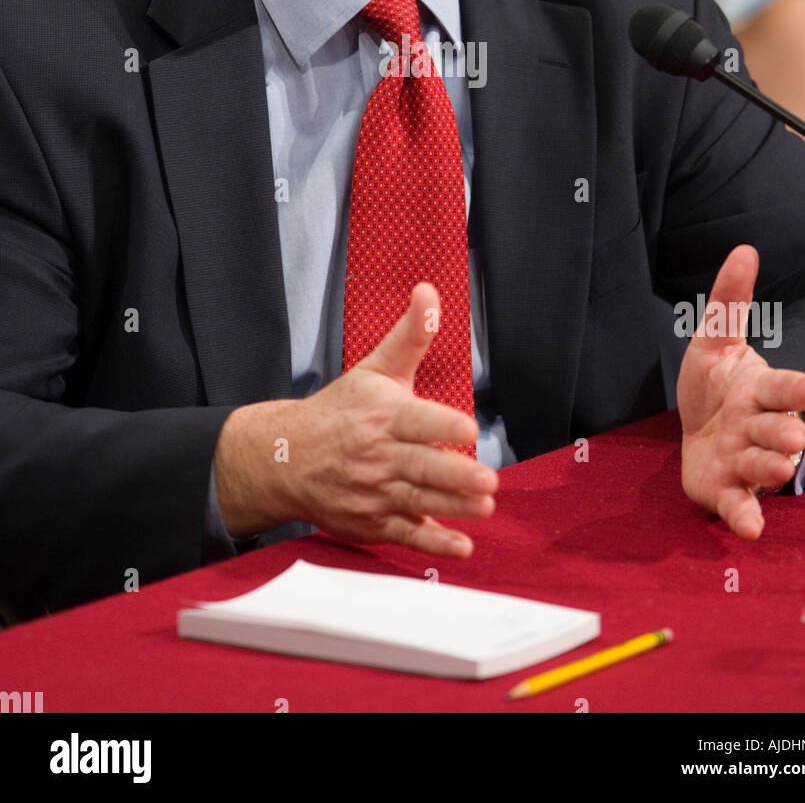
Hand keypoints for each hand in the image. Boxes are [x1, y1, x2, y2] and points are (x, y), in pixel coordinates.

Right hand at [214, 283, 497, 555]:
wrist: (285, 458)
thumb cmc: (339, 411)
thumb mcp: (375, 368)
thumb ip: (411, 335)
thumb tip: (429, 292)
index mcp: (382, 415)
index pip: (416, 421)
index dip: (442, 426)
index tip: (468, 429)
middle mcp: (377, 455)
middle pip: (420, 466)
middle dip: (455, 475)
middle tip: (487, 480)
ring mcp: (374, 492)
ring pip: (417, 501)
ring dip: (453, 507)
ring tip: (485, 507)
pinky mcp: (371, 522)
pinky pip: (404, 535)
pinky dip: (432, 543)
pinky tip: (460, 546)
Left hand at [678, 244, 804, 538]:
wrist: (696, 429)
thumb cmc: (715, 384)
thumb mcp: (715, 341)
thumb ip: (730, 301)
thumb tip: (744, 250)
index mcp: (759, 391)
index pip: (782, 388)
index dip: (795, 388)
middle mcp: (757, 428)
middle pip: (777, 431)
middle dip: (784, 432)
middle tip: (790, 434)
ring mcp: (744, 462)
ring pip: (763, 466)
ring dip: (769, 467)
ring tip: (776, 465)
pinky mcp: (725, 491)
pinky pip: (740, 507)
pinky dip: (746, 518)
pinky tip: (751, 530)